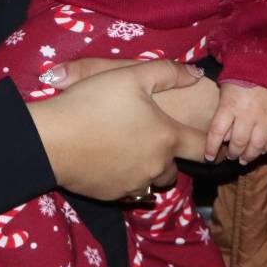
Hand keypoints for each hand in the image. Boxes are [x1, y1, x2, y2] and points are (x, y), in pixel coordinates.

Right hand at [28, 58, 207, 198]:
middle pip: (175, 168)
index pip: (203, 147)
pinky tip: (109, 160)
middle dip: (169, 156)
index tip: (215, 146)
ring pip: (153, 181)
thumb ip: (168, 72)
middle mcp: (156, 166)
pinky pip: (129, 189)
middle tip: (151, 138)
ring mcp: (134, 184)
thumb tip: (197, 74)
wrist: (51, 139)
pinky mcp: (112, 195)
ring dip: (149, 169)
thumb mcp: (131, 75)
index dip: (213, 145)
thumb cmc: (93, 102)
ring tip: (130, 150)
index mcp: (166, 138)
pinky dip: (126, 177)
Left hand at [207, 82, 266, 163]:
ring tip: (245, 159)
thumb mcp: (225, 91)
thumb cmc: (242, 76)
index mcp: (229, 105)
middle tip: (231, 156)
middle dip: (233, 153)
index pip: (217, 132)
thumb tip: (224, 138)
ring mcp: (266, 117)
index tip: (209, 157)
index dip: (211, 148)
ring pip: (257, 146)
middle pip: (239, 143)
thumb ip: (223, 113)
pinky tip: (263, 150)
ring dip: (250, 156)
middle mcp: (247, 113)